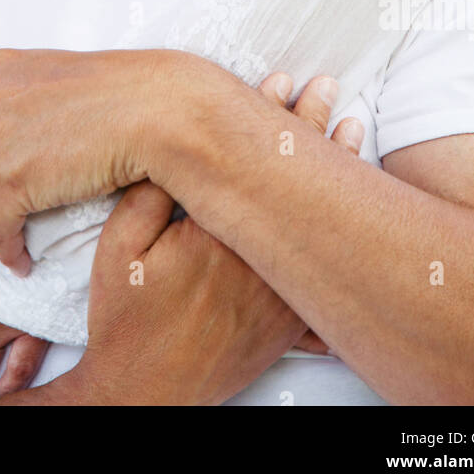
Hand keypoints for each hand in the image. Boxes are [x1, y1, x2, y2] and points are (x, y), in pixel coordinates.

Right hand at [66, 74, 363, 405]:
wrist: (144, 392)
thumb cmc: (125, 318)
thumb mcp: (118, 250)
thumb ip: (145, 197)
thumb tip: (171, 150)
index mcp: (215, 236)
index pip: (250, 160)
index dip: (268, 114)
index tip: (280, 81)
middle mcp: (256, 262)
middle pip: (294, 181)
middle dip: (312, 127)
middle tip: (329, 88)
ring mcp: (277, 296)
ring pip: (318, 223)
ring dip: (336, 172)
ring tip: (354, 132)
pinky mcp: (284, 324)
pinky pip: (322, 275)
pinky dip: (340, 237)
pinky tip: (355, 213)